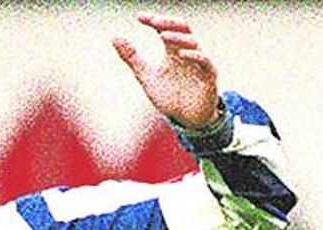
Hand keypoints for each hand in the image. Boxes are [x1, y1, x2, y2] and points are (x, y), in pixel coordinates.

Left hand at [113, 13, 219, 129]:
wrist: (187, 119)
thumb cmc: (169, 96)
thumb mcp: (146, 76)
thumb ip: (132, 58)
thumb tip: (114, 37)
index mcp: (173, 50)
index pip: (165, 28)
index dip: (153, 21)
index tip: (139, 17)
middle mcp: (187, 52)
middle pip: (182, 28)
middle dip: (169, 23)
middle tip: (154, 21)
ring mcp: (199, 63)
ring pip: (193, 43)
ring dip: (179, 38)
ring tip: (163, 35)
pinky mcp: (209, 76)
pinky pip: (205, 62)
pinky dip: (195, 56)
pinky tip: (182, 54)